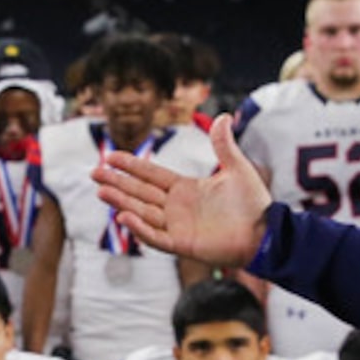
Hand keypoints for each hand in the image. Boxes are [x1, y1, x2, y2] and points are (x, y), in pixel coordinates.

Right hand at [91, 117, 272, 268]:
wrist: (266, 233)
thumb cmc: (254, 204)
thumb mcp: (237, 168)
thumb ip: (223, 145)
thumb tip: (224, 116)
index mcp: (185, 189)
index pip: (151, 175)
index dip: (131, 166)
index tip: (110, 155)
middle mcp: (176, 208)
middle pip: (139, 192)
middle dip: (117, 182)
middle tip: (94, 172)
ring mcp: (177, 226)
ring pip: (142, 213)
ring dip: (121, 202)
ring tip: (101, 191)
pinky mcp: (182, 244)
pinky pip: (155, 237)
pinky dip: (139, 229)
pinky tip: (124, 216)